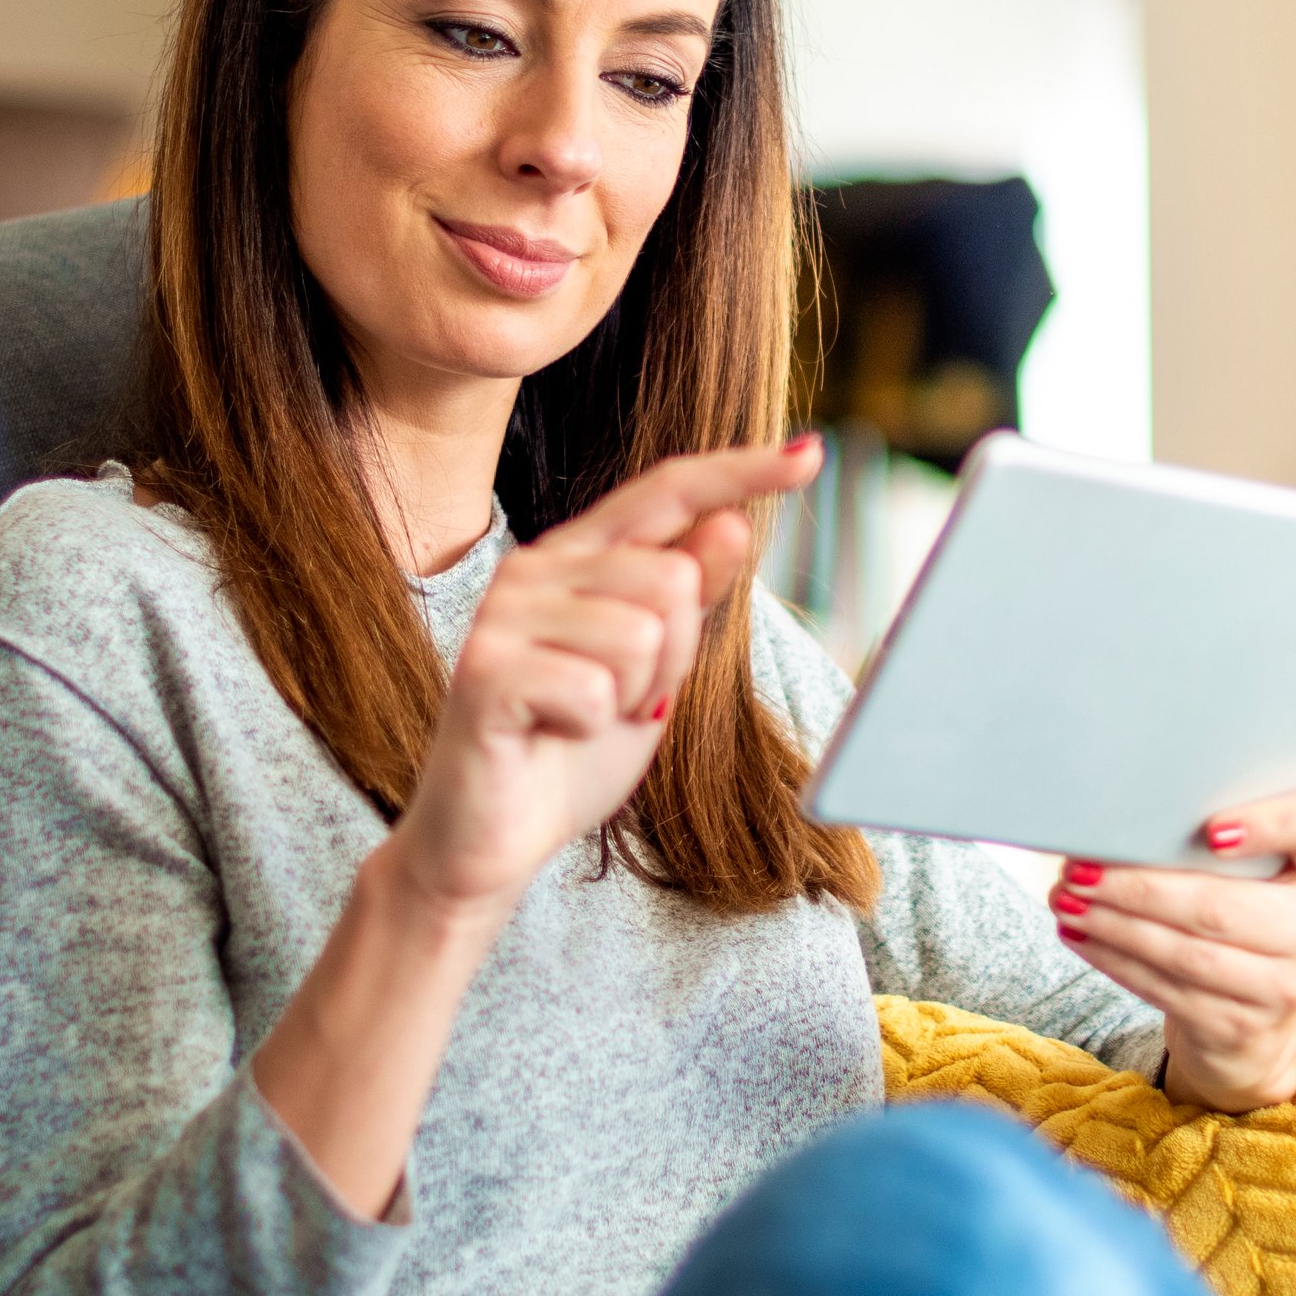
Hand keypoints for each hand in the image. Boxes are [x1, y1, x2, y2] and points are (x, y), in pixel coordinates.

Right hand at [381, 433, 819, 917]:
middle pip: (672, 579)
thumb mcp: (654, 672)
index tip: (810, 456)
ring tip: (581, 718)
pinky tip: (551, 735)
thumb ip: (688, 601)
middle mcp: (535, 567)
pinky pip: (595, 688)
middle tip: (622, 701)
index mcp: (577, 556)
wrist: (491, 839)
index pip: (667, 491)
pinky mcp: (485, 669)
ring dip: (631, 696)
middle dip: (672, 657)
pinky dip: (593, 728)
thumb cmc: (569, 752)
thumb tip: (732, 522)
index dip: (739, 472)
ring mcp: (503, 613)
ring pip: (641, 633)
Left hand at [1051, 788, 1295, 1111]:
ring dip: (1115, 926)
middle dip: (1138, 888)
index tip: (1211, 830)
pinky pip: (1168, 990)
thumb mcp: (1247, 874)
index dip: (1273, 825)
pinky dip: (1116, 960)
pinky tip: (1082, 938)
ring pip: (1186, 954)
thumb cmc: (1239, 916)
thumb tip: (1112, 817)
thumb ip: (1211, 839)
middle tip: (1080, 869)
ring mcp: (1285, 986)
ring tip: (1066, 902)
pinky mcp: (1243, 1027)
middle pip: (1222, 907)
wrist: (1255, 1016)